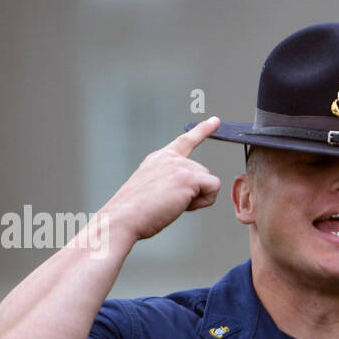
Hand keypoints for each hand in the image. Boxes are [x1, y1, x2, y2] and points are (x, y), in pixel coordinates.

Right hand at [100, 116, 222, 243]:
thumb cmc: (134, 213)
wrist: (123, 218)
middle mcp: (169, 157)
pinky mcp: (188, 177)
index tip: (216, 120)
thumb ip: (170, 182)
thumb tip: (191, 189)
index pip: (185, 141)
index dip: (202, 130)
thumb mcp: (151, 190)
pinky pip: (214, 187)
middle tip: (168, 204)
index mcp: (158, 158)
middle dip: (194, 193)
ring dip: (197, 199)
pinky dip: (205, 201)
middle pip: (202, 173)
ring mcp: (179, 165)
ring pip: (209, 182)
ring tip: (170, 205)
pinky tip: (183, 206)